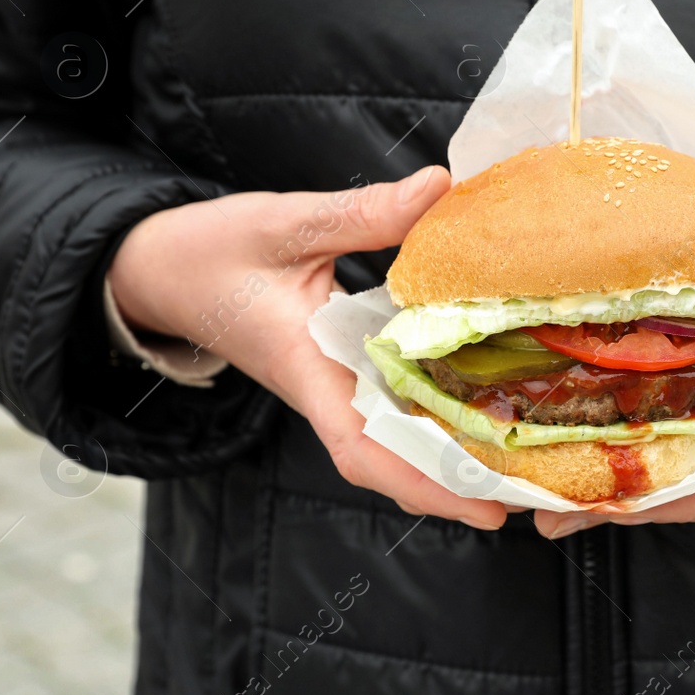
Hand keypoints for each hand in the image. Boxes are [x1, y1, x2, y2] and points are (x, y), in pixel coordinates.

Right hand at [108, 167, 509, 529]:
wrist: (156, 272)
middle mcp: (324, 390)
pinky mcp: (339, 372)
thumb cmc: (209, 251)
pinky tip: (488, 414)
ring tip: (527, 472)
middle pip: (393, 462)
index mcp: (306, 367)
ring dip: (452, 461)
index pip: (362, 443)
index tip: (483, 506)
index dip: (424, 480)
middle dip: (459, 487)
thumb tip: (439, 188)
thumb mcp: (284, 222)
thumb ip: (363, 213)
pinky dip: (436, 421)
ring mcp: (332, 387)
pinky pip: (392, 410)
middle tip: (538, 496)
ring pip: (395, 443)